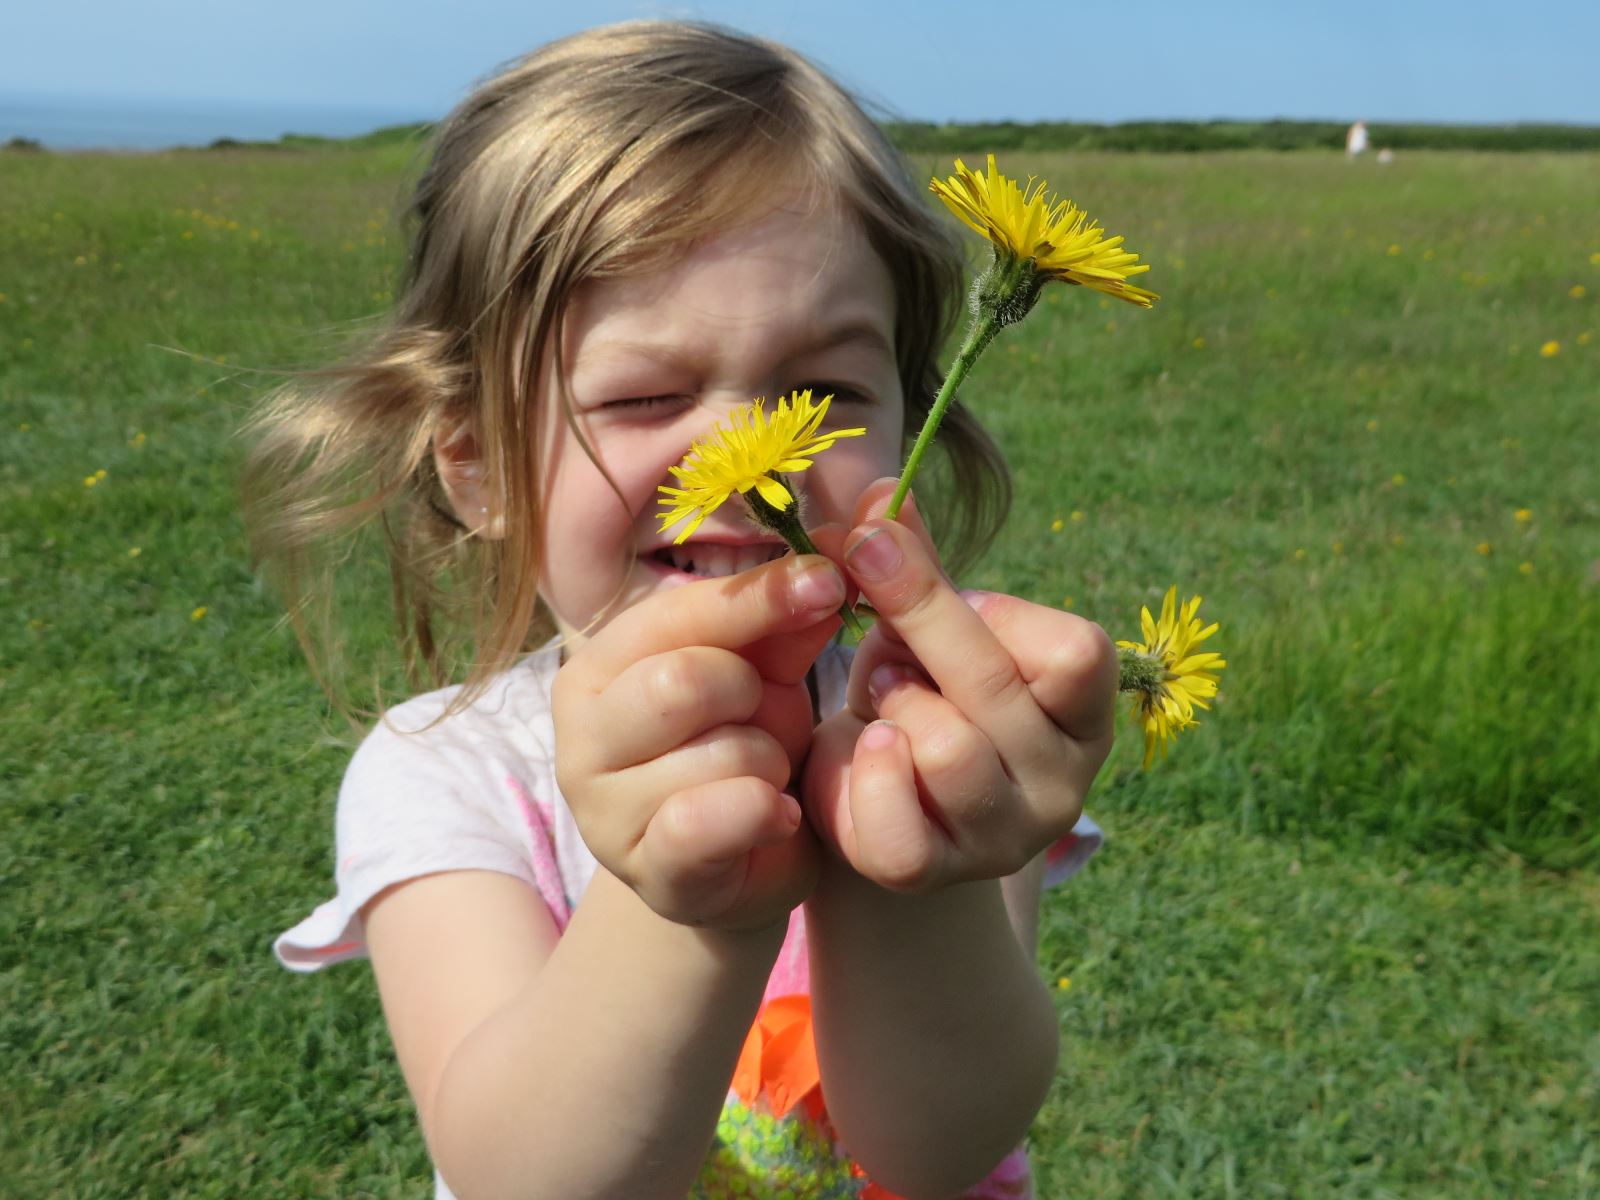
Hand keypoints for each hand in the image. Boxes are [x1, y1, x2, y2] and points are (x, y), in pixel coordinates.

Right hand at [552, 556, 845, 929]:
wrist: (749, 861)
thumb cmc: (743, 748)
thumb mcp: (766, 672)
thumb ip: (782, 617)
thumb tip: (827, 559)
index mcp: (599, 666)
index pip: (676, 612)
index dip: (759, 596)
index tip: (826, 582)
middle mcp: (582, 735)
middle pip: (684, 680)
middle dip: (751, 694)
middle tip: (762, 717)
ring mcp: (603, 811)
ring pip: (716, 755)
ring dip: (768, 762)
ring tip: (765, 777)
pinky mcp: (647, 872)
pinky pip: (712, 822)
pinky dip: (764, 812)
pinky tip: (778, 815)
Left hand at [803, 480, 1117, 890]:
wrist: (874, 801)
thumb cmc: (915, 694)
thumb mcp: (923, 626)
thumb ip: (912, 558)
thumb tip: (879, 485)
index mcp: (1084, 711)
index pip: (1079, 652)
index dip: (998, 614)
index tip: (951, 596)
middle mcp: (1065, 781)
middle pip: (993, 687)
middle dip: (914, 632)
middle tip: (878, 626)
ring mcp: (1007, 835)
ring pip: (946, 748)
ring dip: (890, 708)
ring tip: (881, 706)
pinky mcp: (940, 872)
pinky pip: (894, 819)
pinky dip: (860, 772)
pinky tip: (862, 754)